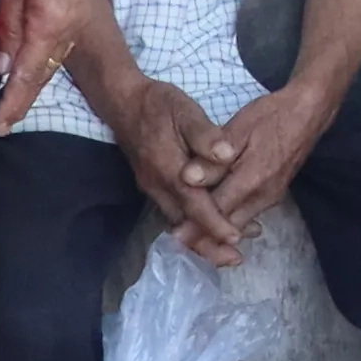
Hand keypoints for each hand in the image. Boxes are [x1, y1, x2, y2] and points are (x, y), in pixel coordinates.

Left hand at [0, 0, 103, 140]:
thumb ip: (7, 29)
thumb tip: (2, 67)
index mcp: (50, 26)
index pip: (27, 78)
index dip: (11, 104)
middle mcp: (69, 29)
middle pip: (43, 74)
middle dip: (22, 99)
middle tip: (1, 122)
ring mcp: (76, 18)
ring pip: (51, 60)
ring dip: (33, 81)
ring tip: (12, 99)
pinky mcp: (77, 6)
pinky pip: (58, 44)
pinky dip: (42, 60)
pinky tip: (30, 63)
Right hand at [112, 74, 230, 246]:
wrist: (123, 102)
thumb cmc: (158, 103)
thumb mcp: (185, 110)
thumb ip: (205, 134)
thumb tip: (226, 155)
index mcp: (168, 167)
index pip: (194, 204)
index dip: (215, 223)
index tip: (236, 237)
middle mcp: (157, 185)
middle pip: (184, 224)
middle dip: (209, 244)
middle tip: (236, 258)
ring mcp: (152, 187)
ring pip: (177, 222)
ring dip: (201, 237)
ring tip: (230, 248)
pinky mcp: (152, 185)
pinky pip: (173, 212)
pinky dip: (192, 224)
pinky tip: (210, 224)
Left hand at [186, 77, 337, 244]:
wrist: (308, 113)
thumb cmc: (271, 116)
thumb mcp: (239, 130)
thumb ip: (214, 158)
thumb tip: (188, 179)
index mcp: (252, 180)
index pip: (217, 211)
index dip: (194, 225)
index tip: (174, 238)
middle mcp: (263, 196)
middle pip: (228, 226)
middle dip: (204, 237)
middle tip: (178, 242)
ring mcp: (270, 198)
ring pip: (239, 224)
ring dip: (216, 232)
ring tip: (191, 235)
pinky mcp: (273, 195)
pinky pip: (247, 215)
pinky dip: (229, 221)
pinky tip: (215, 220)